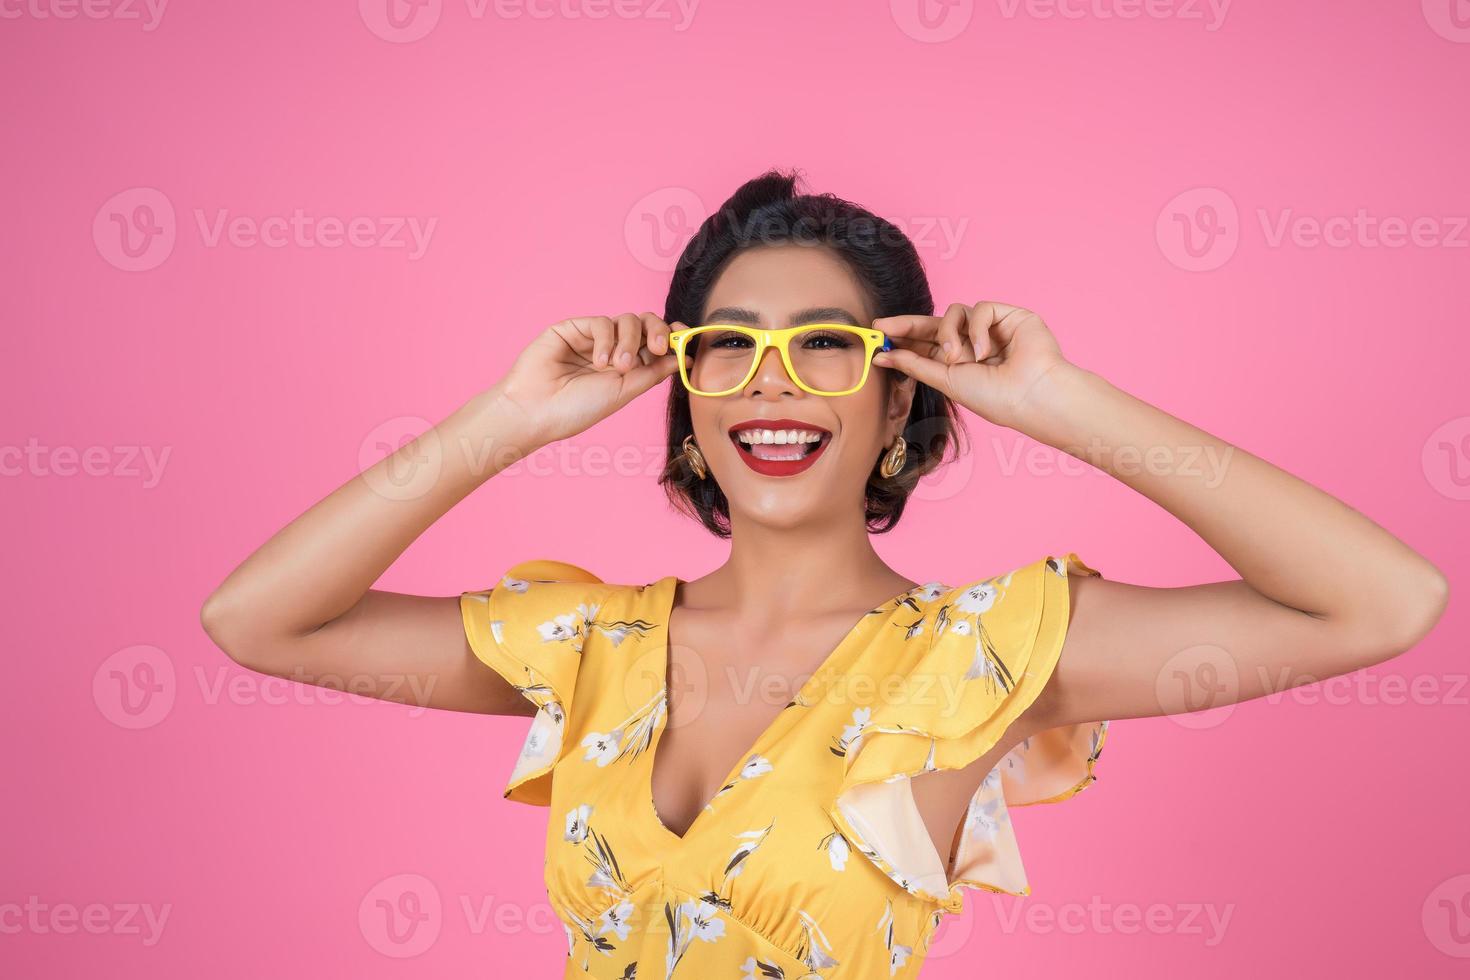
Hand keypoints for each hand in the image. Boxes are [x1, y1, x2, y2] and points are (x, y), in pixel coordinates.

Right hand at [489, 313, 680, 444]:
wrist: (537, 411)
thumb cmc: (576, 409)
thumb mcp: (625, 392)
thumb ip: (653, 372)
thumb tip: (685, 358)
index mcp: (628, 367)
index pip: (655, 343)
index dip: (672, 337)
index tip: (684, 339)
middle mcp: (612, 349)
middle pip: (646, 324)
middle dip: (657, 332)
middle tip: (658, 348)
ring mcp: (592, 338)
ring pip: (626, 321)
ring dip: (629, 341)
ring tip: (617, 366)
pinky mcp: (573, 328)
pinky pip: (601, 322)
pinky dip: (605, 340)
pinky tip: (597, 361)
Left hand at [871, 302, 1072, 430]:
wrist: (1032, 395)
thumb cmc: (995, 398)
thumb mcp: (947, 381)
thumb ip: (917, 365)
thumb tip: (884, 355)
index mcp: (959, 362)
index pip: (925, 344)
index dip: (902, 339)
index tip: (877, 336)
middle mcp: (972, 343)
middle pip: (934, 324)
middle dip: (907, 325)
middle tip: (883, 326)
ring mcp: (990, 328)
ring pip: (954, 313)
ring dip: (949, 335)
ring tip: (958, 358)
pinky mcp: (1008, 315)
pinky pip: (979, 309)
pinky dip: (977, 329)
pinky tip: (986, 351)